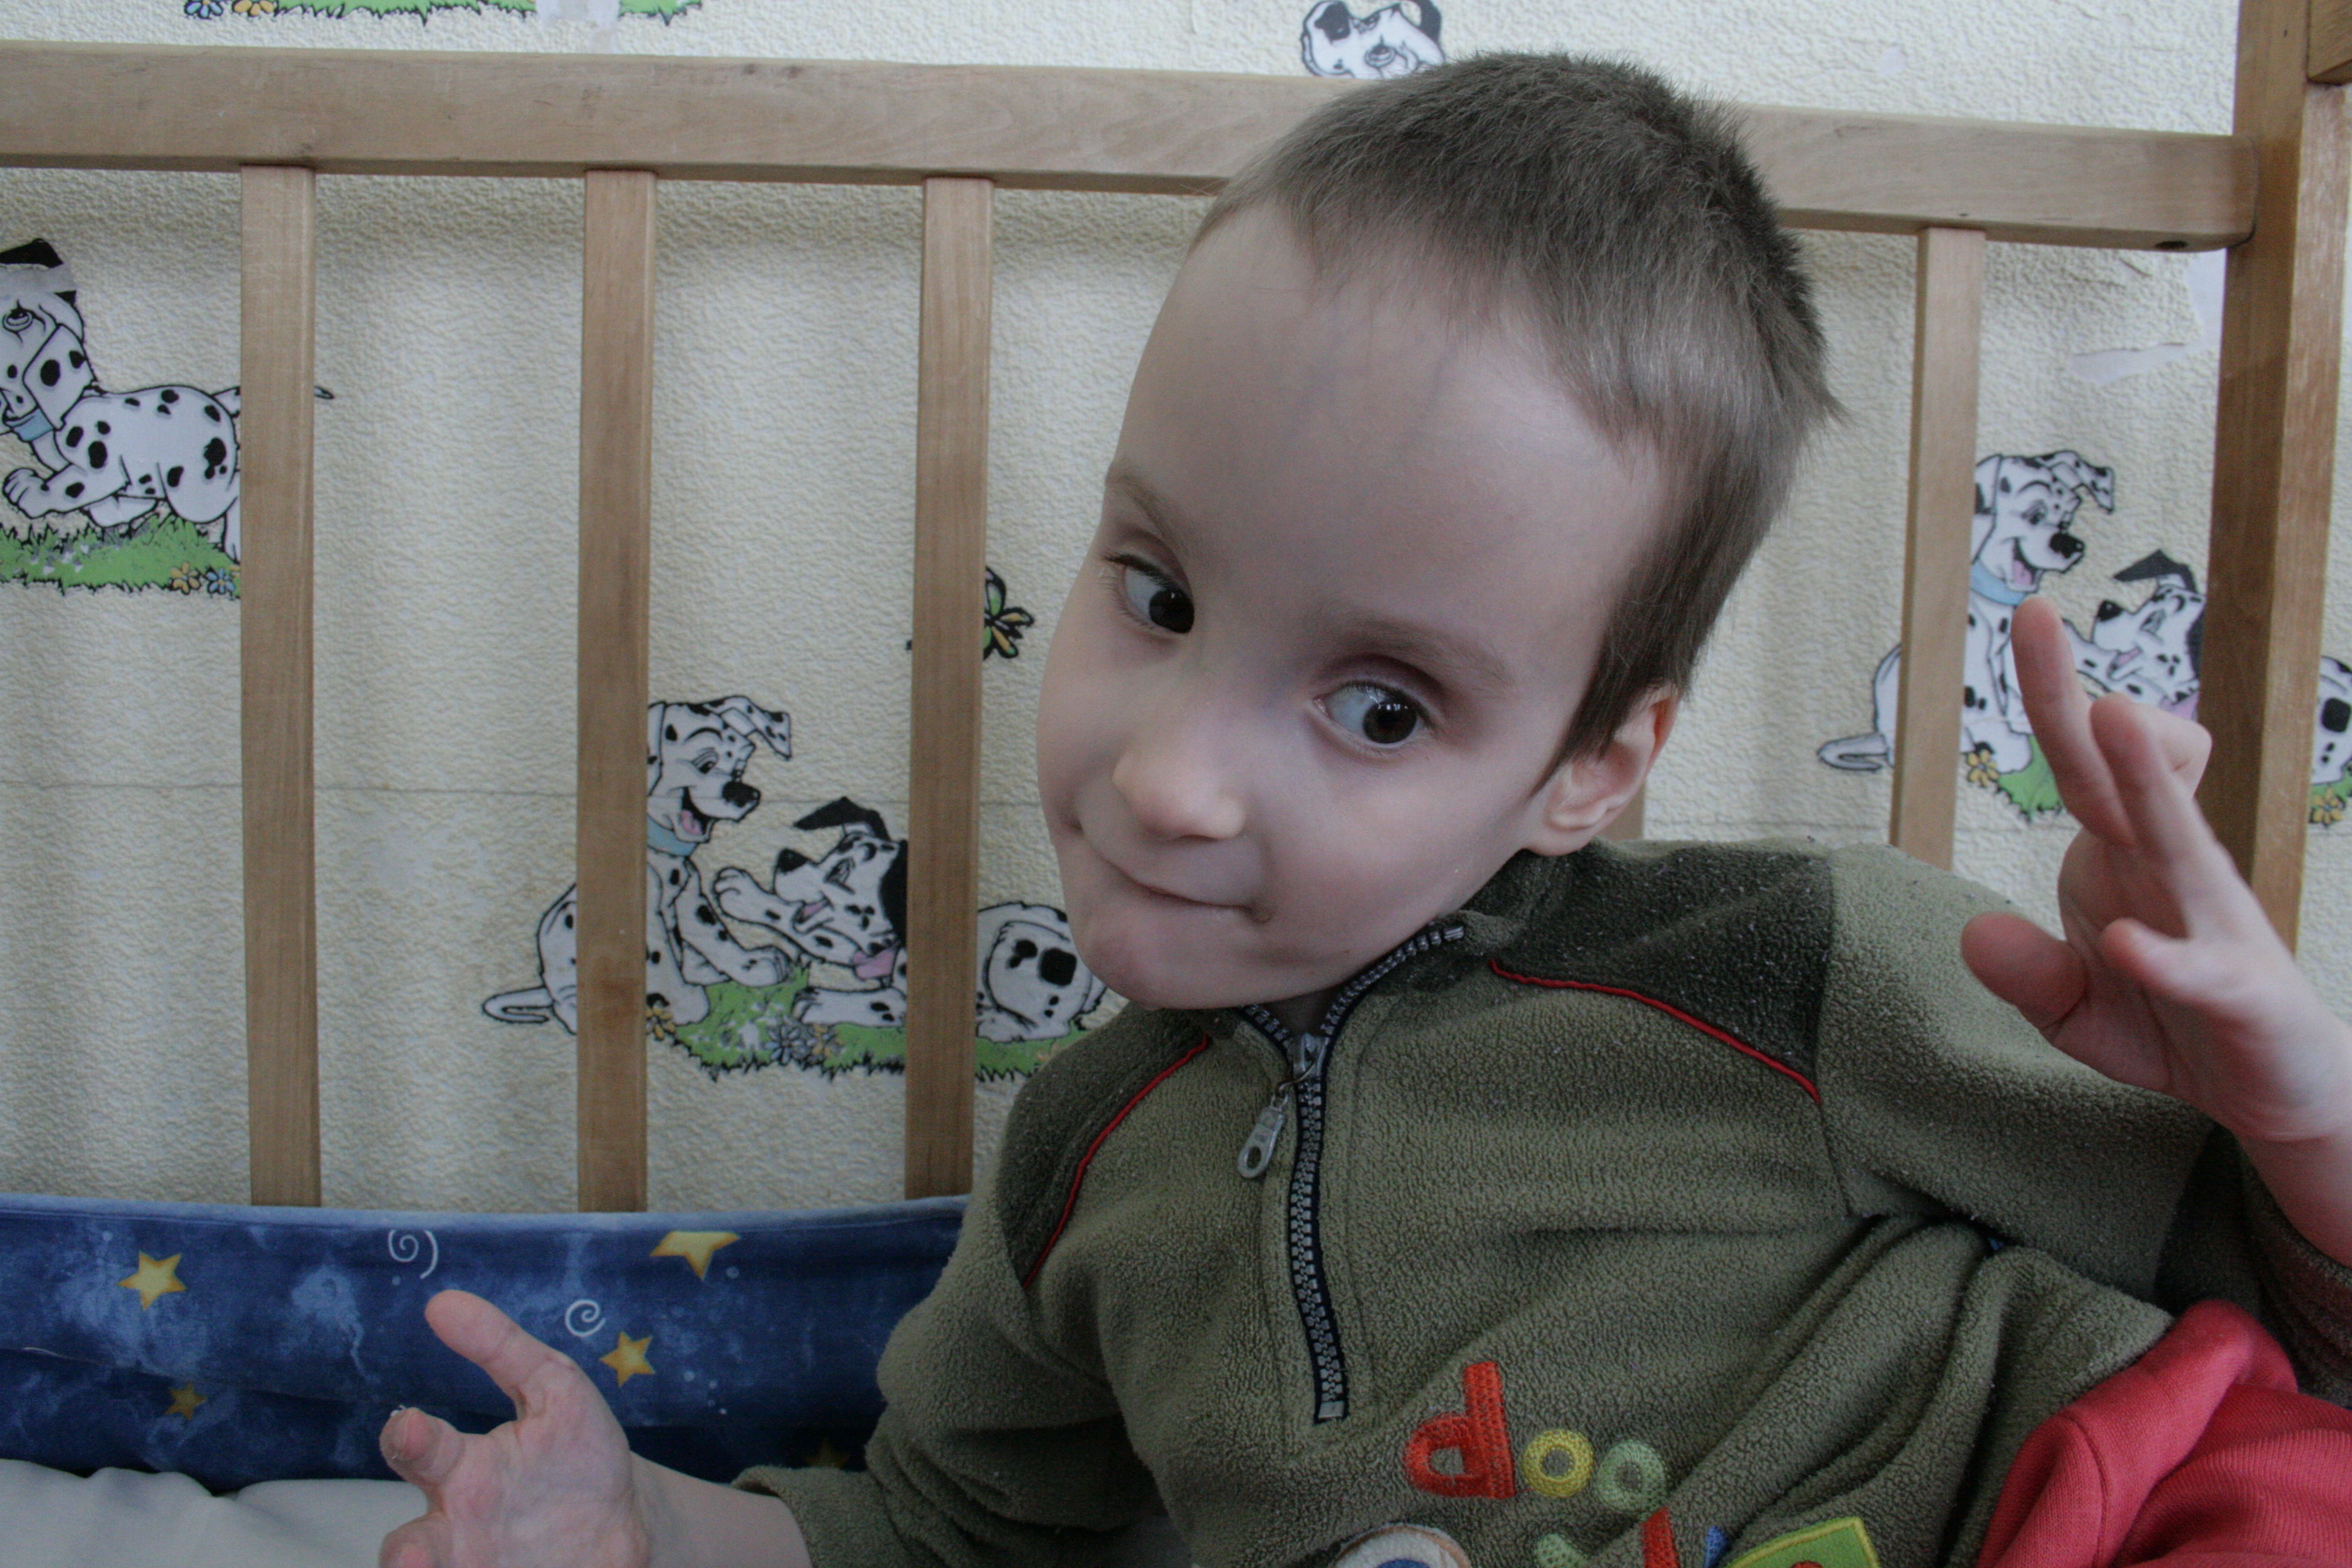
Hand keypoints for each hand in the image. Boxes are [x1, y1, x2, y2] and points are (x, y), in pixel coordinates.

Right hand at [379, 1290, 652, 1567]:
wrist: (626, 1518)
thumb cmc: (575, 1450)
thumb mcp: (552, 1387)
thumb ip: (500, 1347)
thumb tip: (441, 1302)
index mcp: (462, 1471)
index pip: (417, 1450)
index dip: (408, 1436)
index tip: (411, 1425)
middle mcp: (459, 1530)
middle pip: (411, 1549)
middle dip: (406, 1558)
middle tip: (411, 1560)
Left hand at [1960, 597, 2351, 1259]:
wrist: (2271, 1095)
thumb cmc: (2173, 1024)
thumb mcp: (2074, 1011)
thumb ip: (2026, 975)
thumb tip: (1975, 936)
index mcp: (2122, 855)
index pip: (2079, 763)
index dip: (2052, 694)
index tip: (2030, 617)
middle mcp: (2170, 868)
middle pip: (2117, 772)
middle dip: (2076, 698)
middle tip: (2037, 620)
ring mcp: (2213, 922)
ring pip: (2180, 835)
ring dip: (2146, 779)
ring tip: (2113, 716)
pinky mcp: (2241, 991)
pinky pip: (2201, 964)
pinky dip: (2163, 955)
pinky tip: (2122, 945)